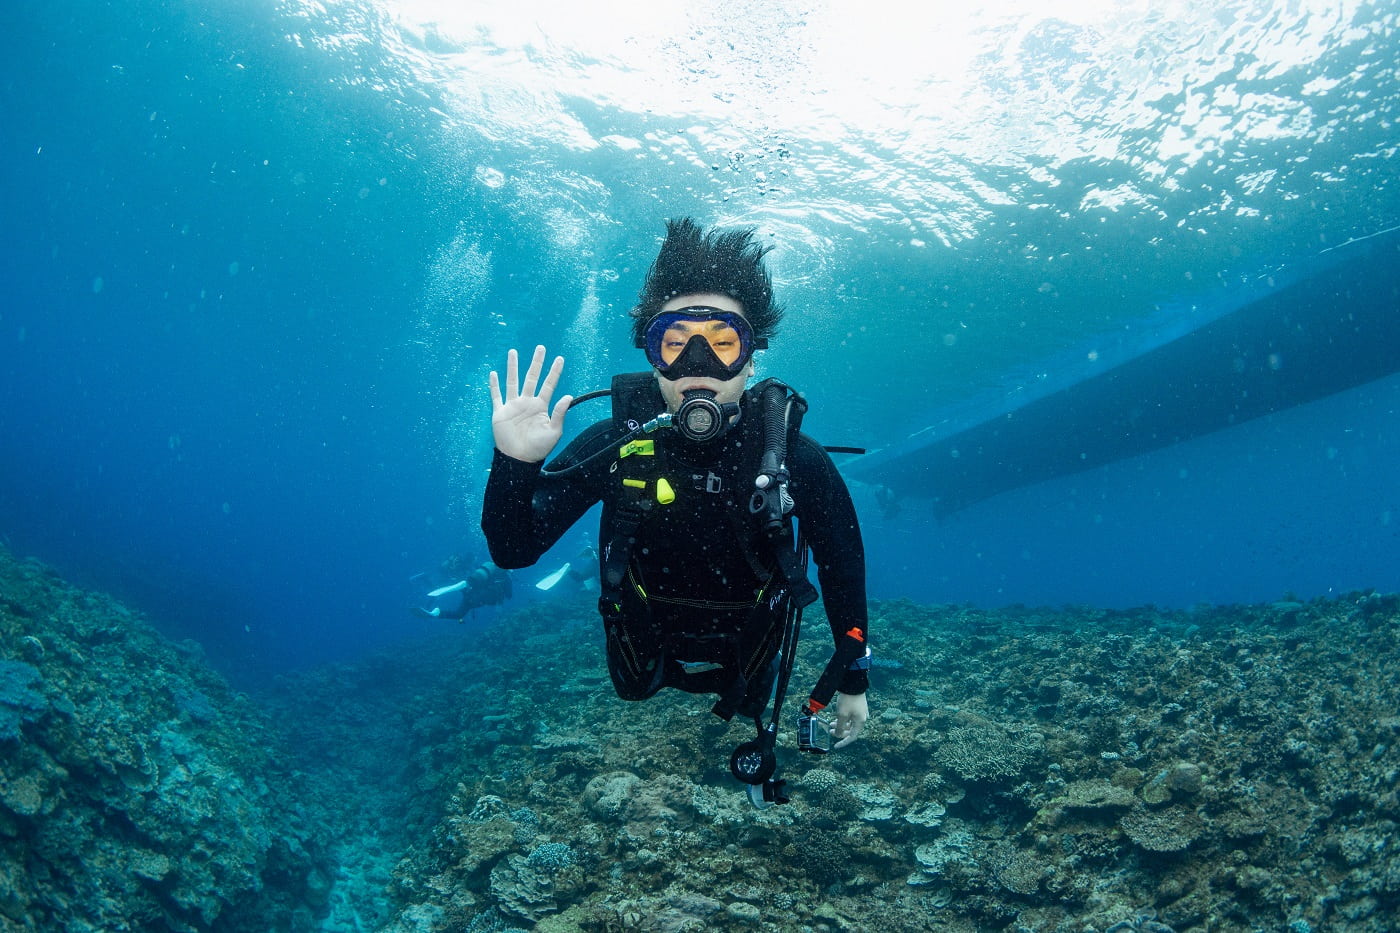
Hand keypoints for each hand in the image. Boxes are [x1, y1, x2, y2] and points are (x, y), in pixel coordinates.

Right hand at [489, 346, 572, 462]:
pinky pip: (496, 396)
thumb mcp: (553, 431)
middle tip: (541, 348)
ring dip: (513, 367)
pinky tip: (493, 374)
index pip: (549, 385)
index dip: (554, 372)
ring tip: (513, 352)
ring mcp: (513, 406)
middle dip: (536, 363)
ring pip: (512, 381)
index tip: (560, 359)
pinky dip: (494, 385)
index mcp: (541, 406)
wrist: (519, 459)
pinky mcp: (500, 412)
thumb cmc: (538, 448)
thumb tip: (568, 396)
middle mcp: (527, 402)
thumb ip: (559, 413)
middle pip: (532, 378)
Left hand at [828, 692, 867, 749]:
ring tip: (830, 723)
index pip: (852, 737)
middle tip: (830, 730)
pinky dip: (843, 719)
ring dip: (840, 724)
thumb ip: (840, 727)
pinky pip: (850, 717)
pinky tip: (836, 717)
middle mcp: (862, 718)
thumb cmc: (848, 700)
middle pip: (850, 730)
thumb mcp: (842, 715)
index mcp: (860, 722)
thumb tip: (837, 735)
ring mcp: (860, 712)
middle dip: (840, 731)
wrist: (852, 683)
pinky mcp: (858, 707)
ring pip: (849, 723)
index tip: (835, 746)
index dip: (843, 742)